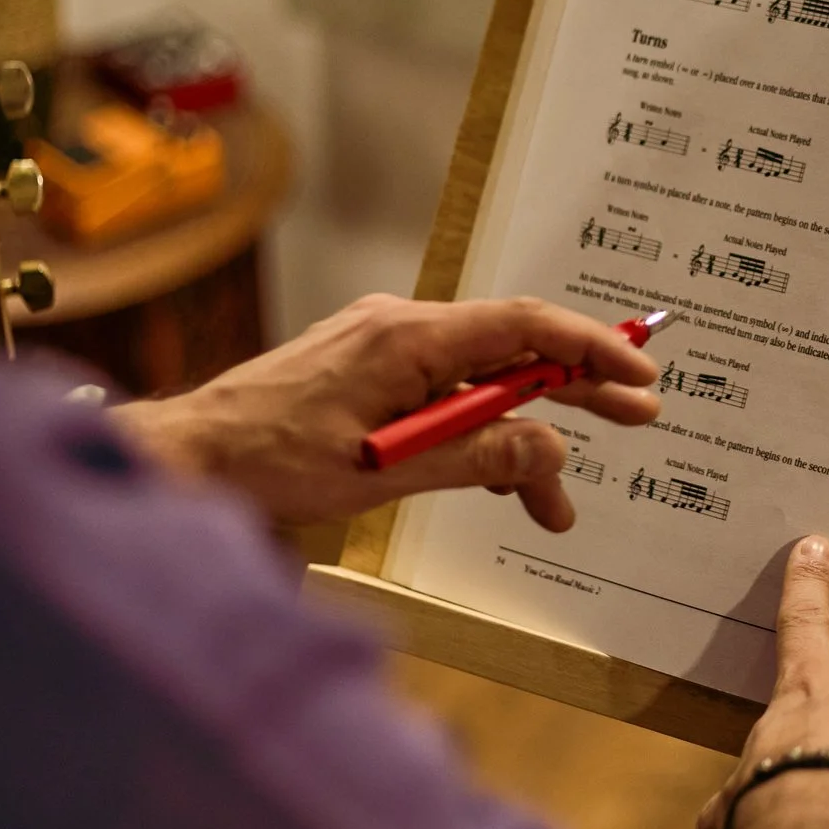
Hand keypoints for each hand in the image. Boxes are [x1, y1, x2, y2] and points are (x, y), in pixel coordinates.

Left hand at [111, 295, 659, 526]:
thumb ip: (477, 455)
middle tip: (639, 413)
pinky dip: (478, 435)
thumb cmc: (269, 460)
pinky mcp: (368, 375)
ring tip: (556, 503)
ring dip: (523, 435)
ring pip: (481, 382)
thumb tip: (551, 452)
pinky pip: (445, 394)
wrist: (188, 457)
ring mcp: (383, 349)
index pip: (523, 326)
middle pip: (513, 349)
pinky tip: (493, 479)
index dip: (590, 347)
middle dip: (578, 385)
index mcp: (408, 337)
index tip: (637, 374)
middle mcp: (401, 329)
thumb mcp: (387, 469)